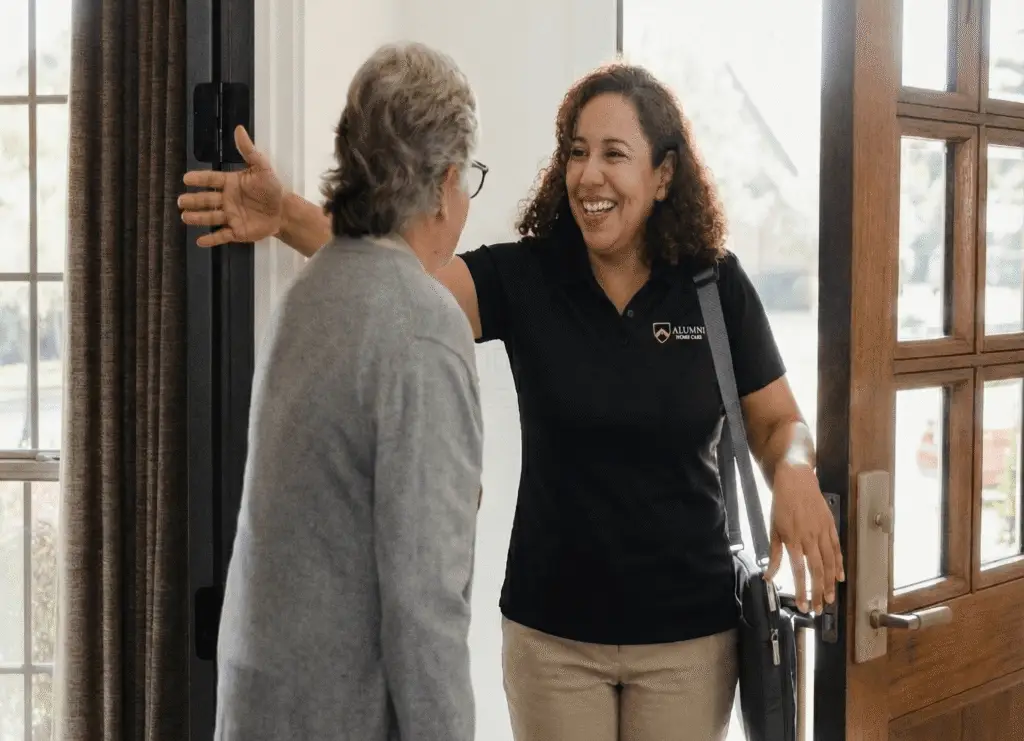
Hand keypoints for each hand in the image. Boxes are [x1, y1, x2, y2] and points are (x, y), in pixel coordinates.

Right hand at [178, 125, 284, 246]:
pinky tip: (200, 241)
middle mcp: (226, 200)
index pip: (211, 180)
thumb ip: (249, 151)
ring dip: (198, 218)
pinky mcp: (237, 232)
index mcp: (230, 183)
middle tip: (181, 201)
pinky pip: (222, 236)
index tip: (186, 178)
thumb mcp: (262, 167)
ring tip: (185, 217)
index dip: (199, 179)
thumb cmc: (271, 188)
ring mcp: (230, 216)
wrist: (284, 210)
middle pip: (206, 200)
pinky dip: (211, 239)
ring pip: (211, 217)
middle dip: (193, 201)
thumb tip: (239, 129)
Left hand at [764, 461, 844, 613]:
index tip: (803, 605)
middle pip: (817, 570)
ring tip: (830, 598)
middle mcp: (809, 538)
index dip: (802, 590)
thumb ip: (773, 555)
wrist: (796, 480)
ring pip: (829, 562)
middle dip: (818, 592)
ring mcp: (822, 532)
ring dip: (830, 583)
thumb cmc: (781, 505)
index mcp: (793, 539)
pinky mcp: (830, 526)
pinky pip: (837, 548)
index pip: (799, 571)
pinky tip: (840, 577)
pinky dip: (839, 564)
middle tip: (820, 608)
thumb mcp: (772, 529)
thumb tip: (769, 576)